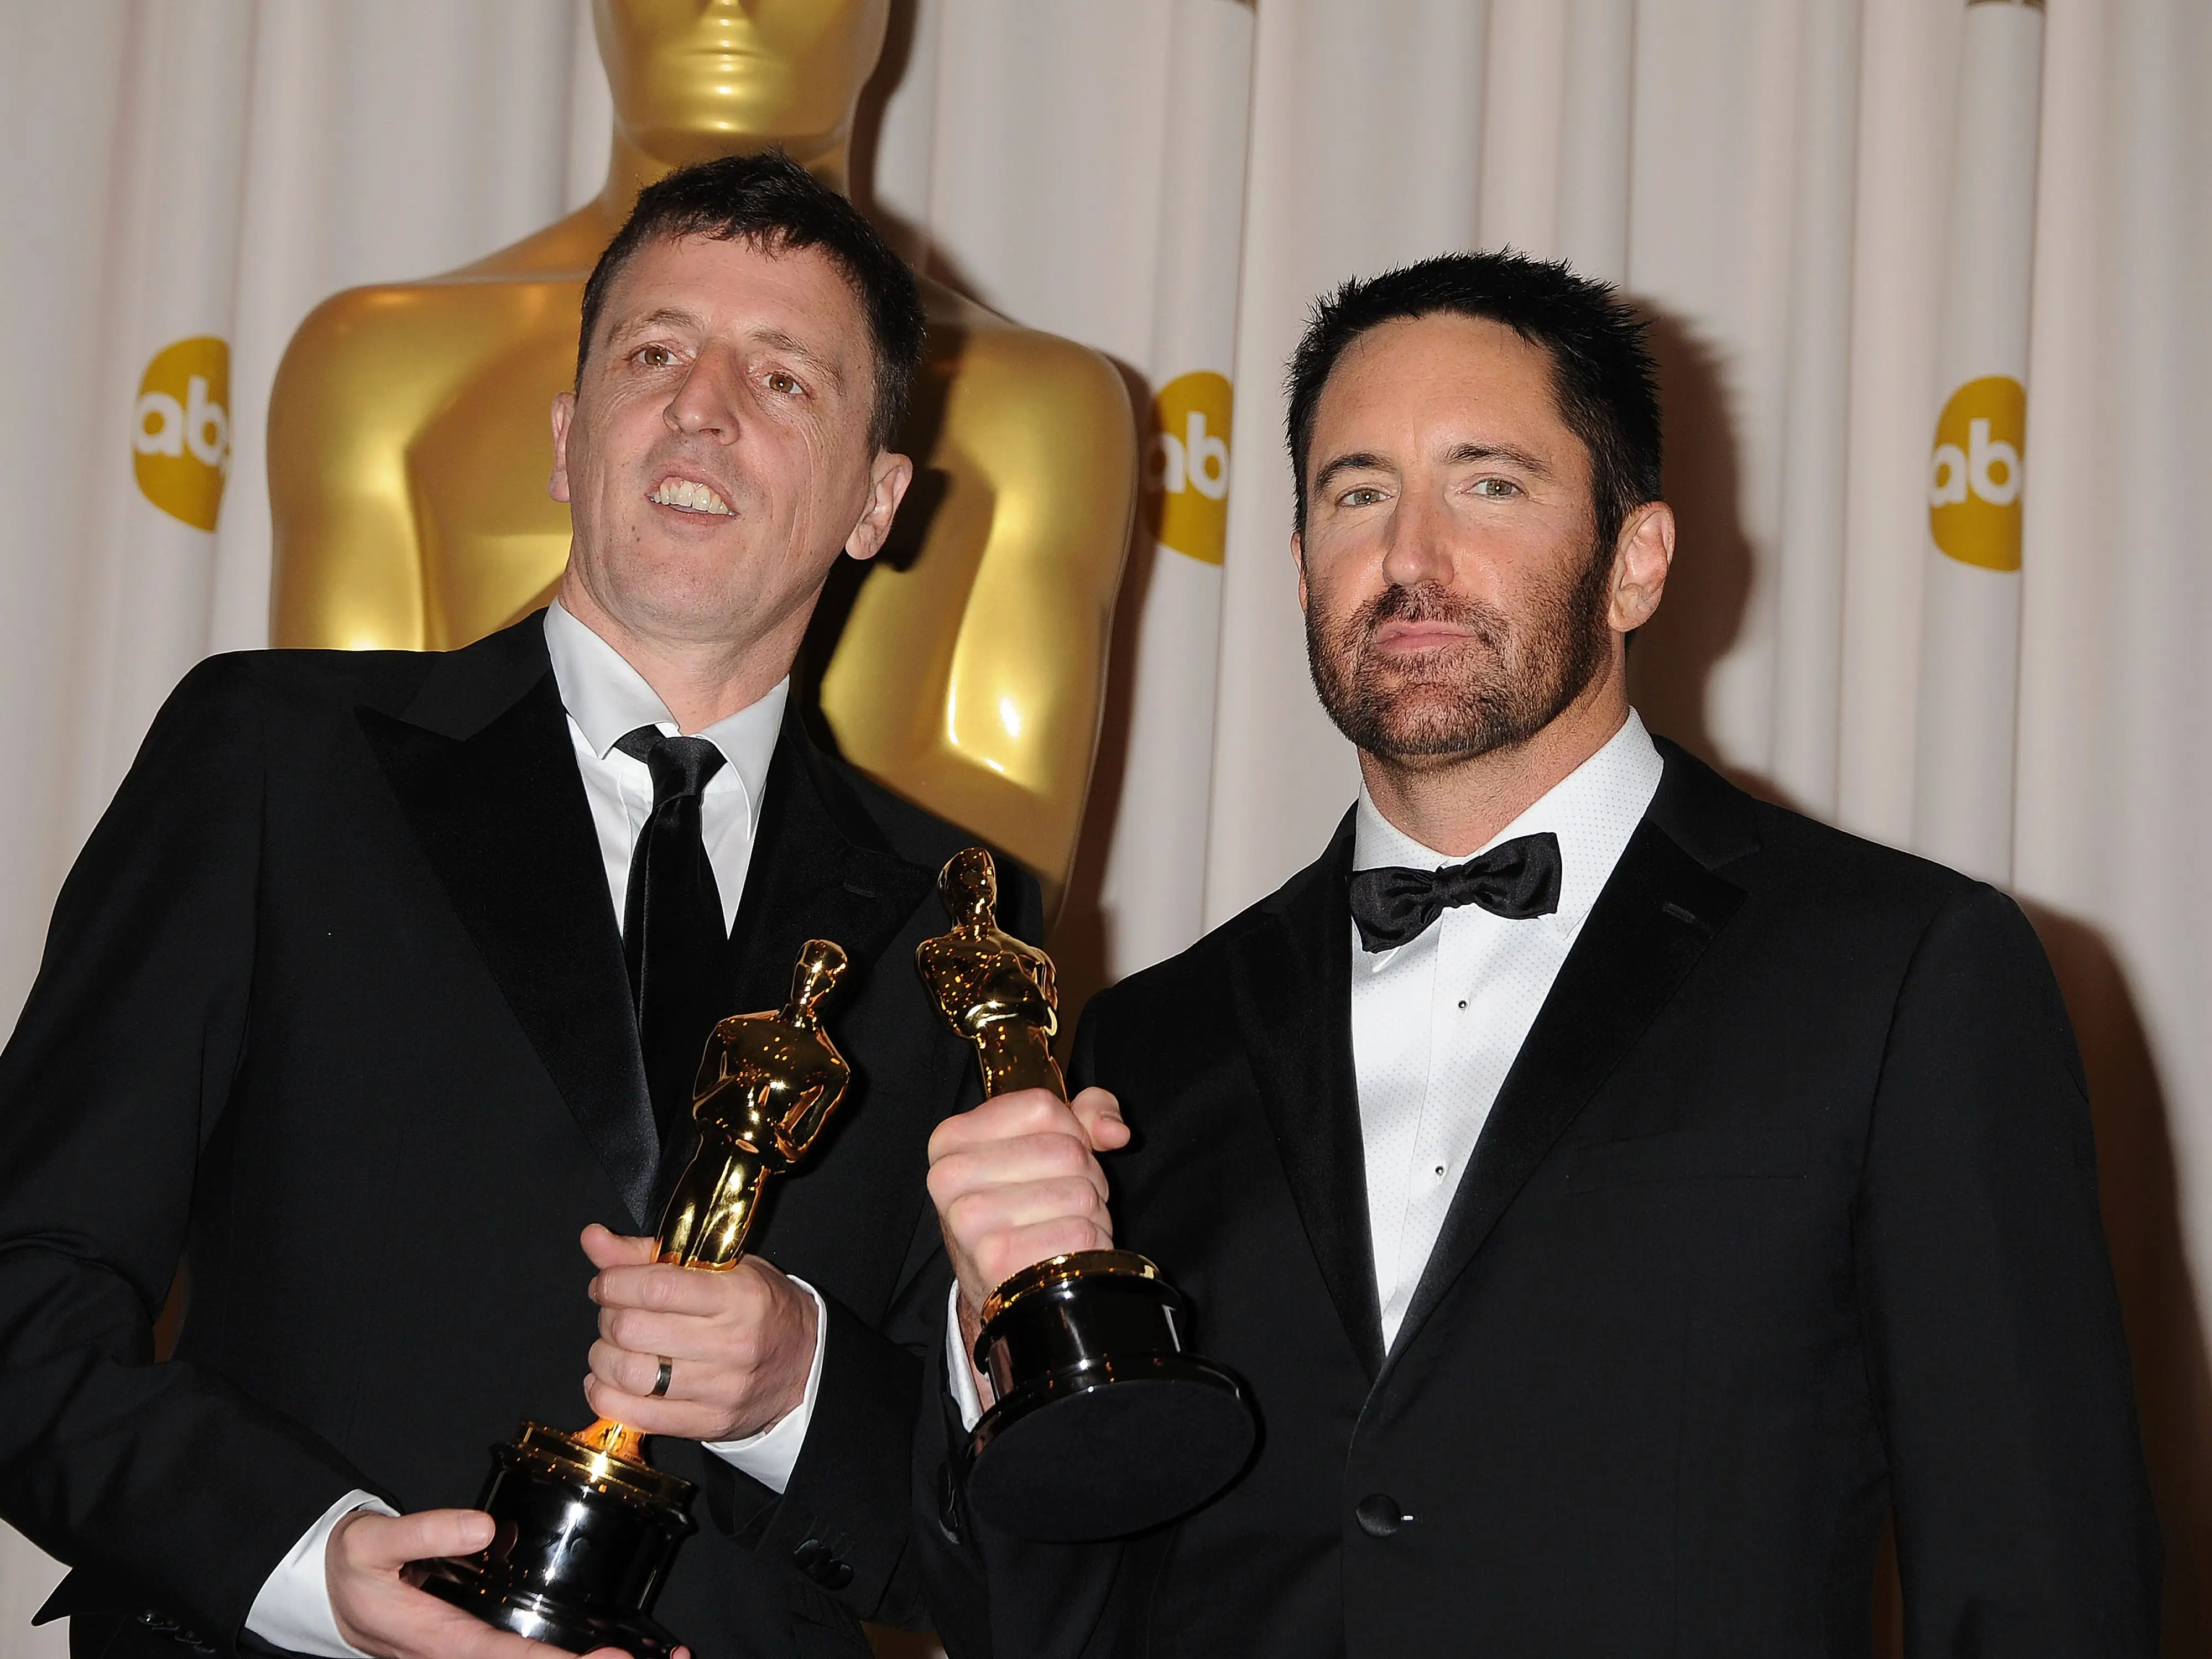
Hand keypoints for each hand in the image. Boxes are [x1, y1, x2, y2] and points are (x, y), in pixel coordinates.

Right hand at [326, 1506, 654, 1658]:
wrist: (330, 1589)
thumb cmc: (353, 1569)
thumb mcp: (373, 1543)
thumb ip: (426, 1532)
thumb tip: (484, 1527)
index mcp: (438, 1639)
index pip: (503, 1657)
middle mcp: (455, 1656)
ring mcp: (464, 1655)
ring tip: (621, 1657)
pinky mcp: (471, 1647)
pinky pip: (516, 1657)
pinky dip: (551, 1656)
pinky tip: (592, 1651)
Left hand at [580, 1225, 817, 1442]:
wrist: (806, 1366)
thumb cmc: (759, 1308)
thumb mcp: (721, 1266)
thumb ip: (651, 1253)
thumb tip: (592, 1239)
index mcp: (739, 1295)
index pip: (657, 1287)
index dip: (615, 1282)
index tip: (605, 1282)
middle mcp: (732, 1342)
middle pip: (635, 1331)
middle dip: (607, 1319)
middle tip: (612, 1313)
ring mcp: (721, 1388)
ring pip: (630, 1375)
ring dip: (602, 1358)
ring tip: (609, 1347)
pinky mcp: (709, 1424)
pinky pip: (638, 1416)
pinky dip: (606, 1397)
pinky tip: (607, 1381)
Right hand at [927, 1085, 1128, 1325]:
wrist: (1001, 1286)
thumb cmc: (1023, 1203)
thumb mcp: (1042, 1143)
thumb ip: (1087, 1113)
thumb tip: (1116, 1132)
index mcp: (951, 1138)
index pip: (1041, 1106)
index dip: (1072, 1129)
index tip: (1060, 1156)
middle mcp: (949, 1176)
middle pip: (1067, 1151)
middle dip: (1086, 1175)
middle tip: (1067, 1199)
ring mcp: (969, 1220)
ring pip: (1080, 1193)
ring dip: (1091, 1212)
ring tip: (1066, 1225)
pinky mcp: (997, 1260)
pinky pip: (1080, 1233)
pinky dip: (1090, 1243)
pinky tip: (1068, 1253)